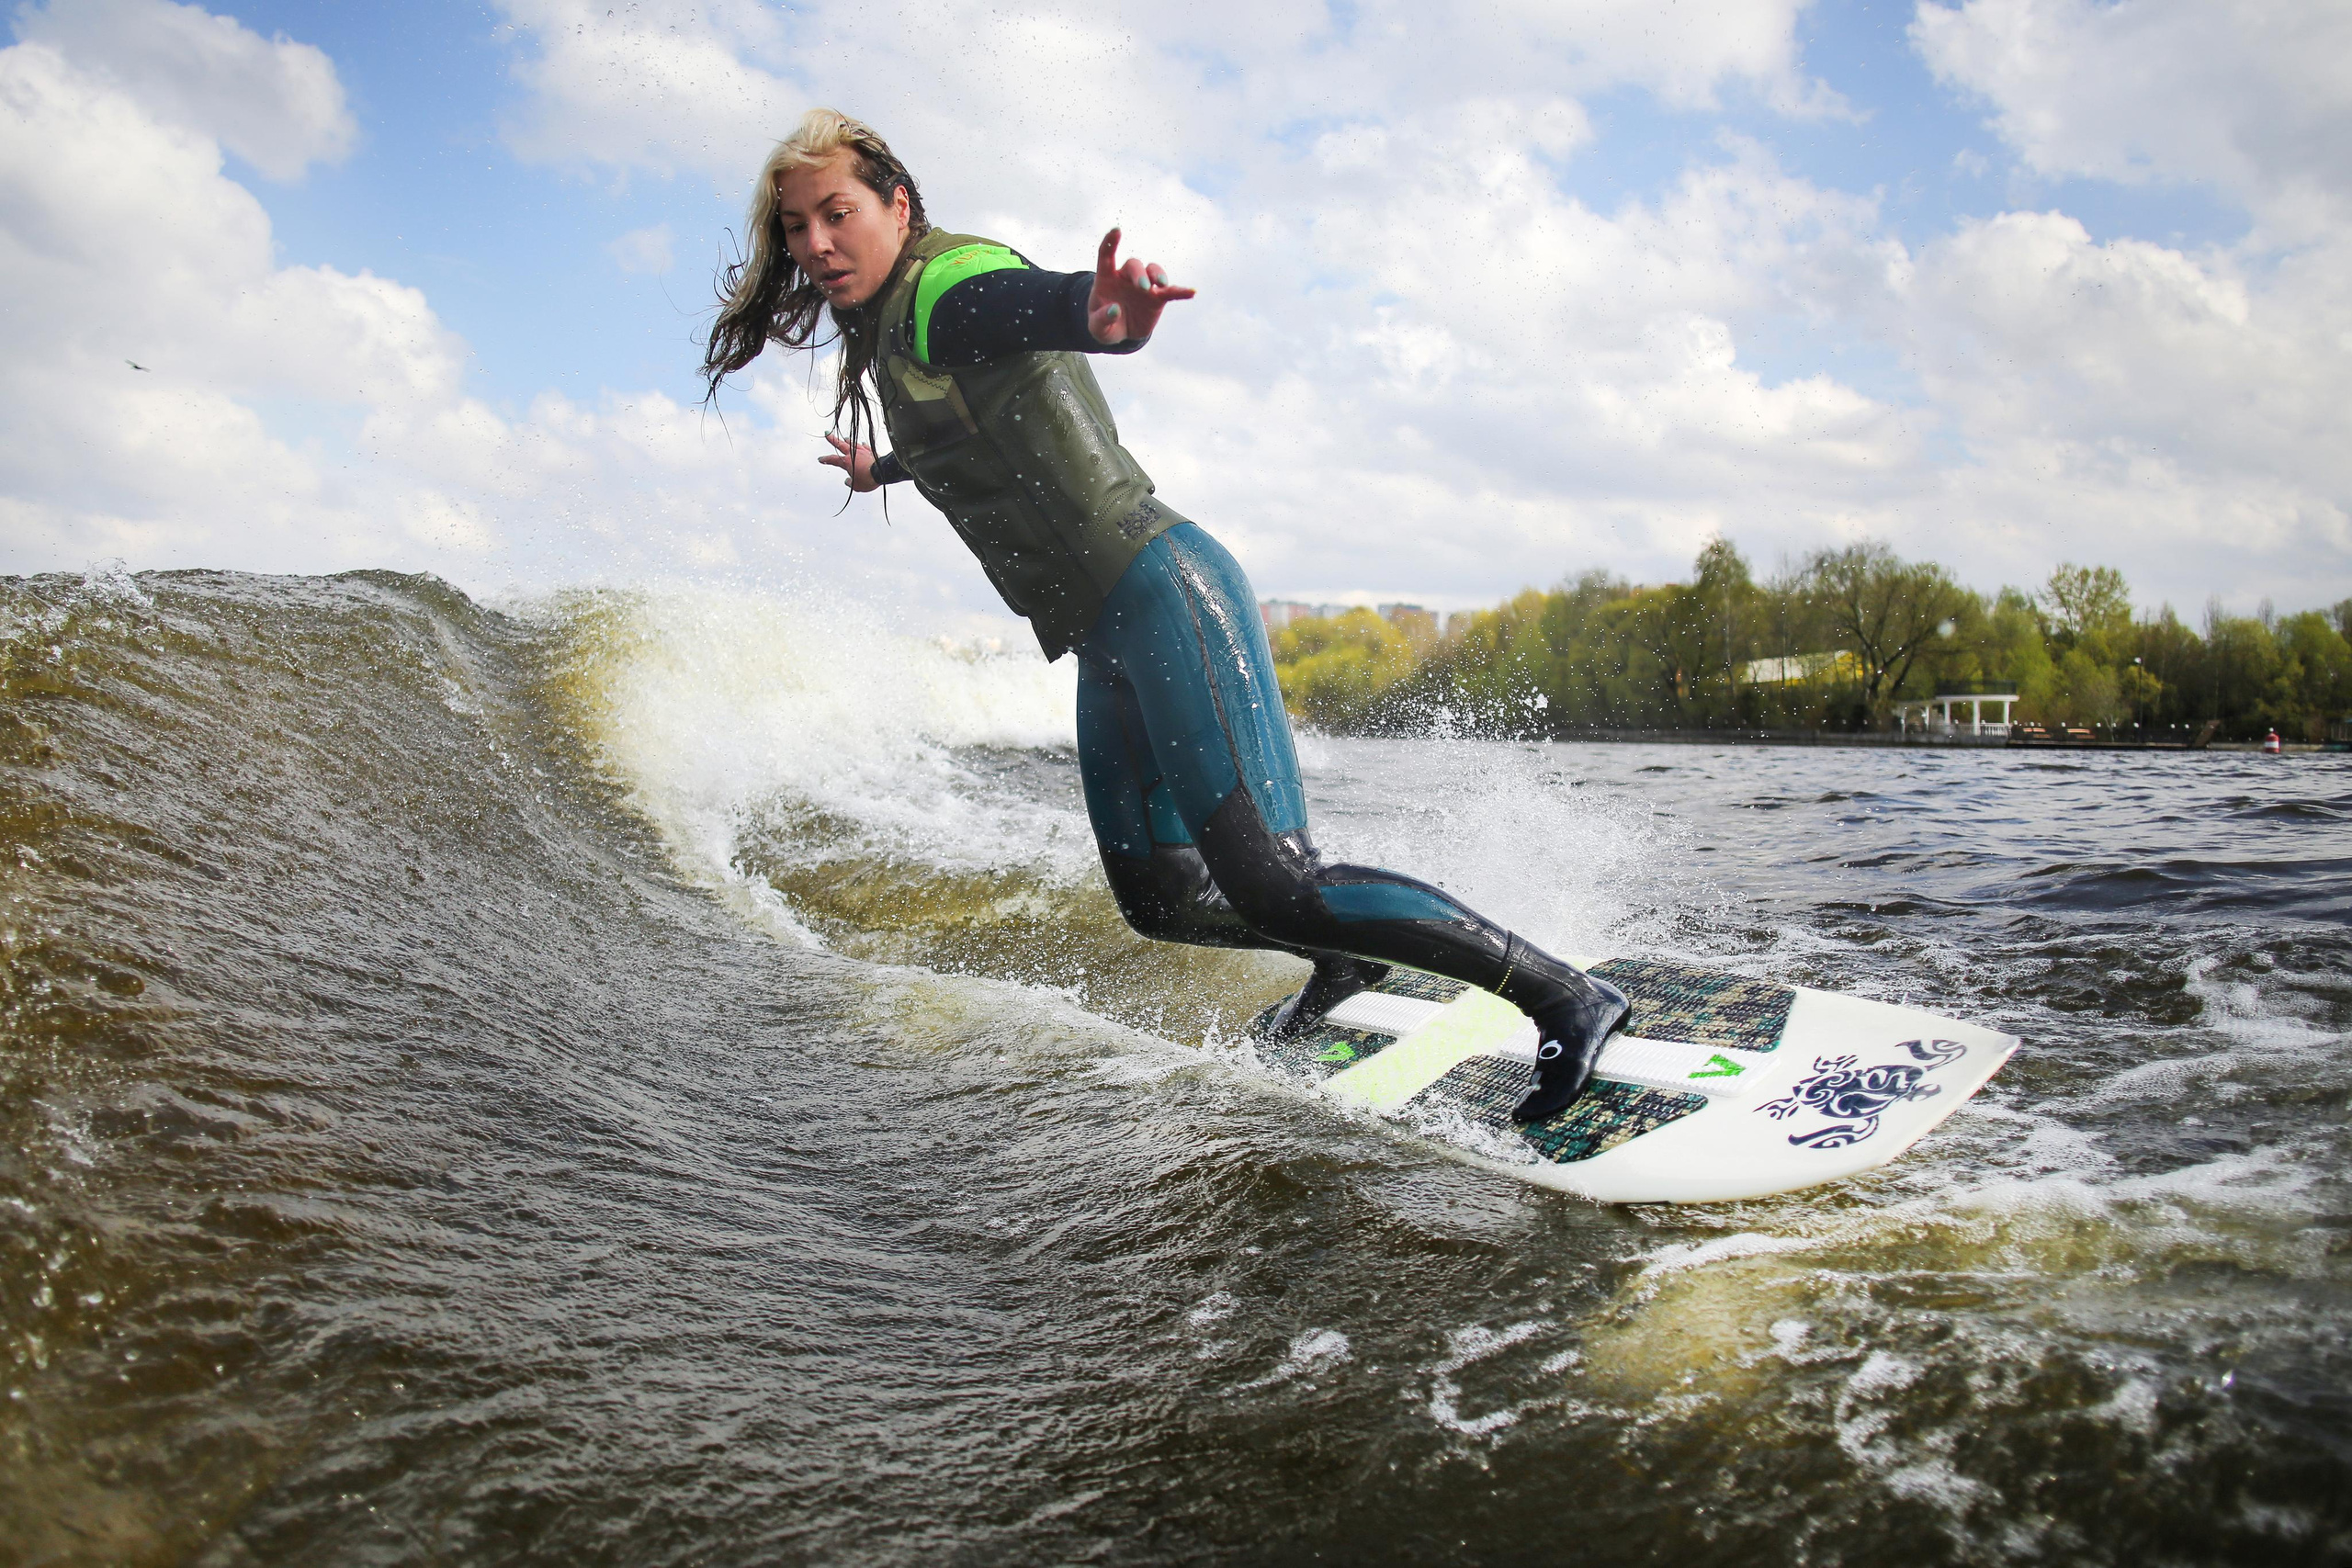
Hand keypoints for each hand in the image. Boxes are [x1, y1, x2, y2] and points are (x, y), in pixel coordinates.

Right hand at [819, 431, 877, 491]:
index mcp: (847, 462)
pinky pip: (865, 446)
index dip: (826, 459)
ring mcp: (863, 451)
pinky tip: (862, 443)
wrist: (883, 473)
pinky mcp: (871, 451)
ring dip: (847, 441)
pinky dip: (862, 445)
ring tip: (844, 438)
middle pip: (840, 445)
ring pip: (853, 443)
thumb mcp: (856, 486)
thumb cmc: (869, 479)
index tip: (821, 459)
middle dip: (832, 439)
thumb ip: (850, 483)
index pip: (833, 460)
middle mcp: (854, 454)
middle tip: (827, 434)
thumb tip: (848, 481)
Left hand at [1087, 227, 1195, 345]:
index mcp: (1107, 278)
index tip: (1116, 230)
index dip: (1110, 242)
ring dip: (1158, 275)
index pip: (1106, 255)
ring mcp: (1144, 286)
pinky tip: (1192, 292)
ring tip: (1163, 285)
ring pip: (1153, 271)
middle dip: (1140, 274)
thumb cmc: (1104, 324)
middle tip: (1144, 287)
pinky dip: (1181, 291)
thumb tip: (1115, 309)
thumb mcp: (1097, 327)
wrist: (1121, 332)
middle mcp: (1126, 277)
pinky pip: (1171, 292)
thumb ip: (1101, 319)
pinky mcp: (1158, 298)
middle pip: (1134, 266)